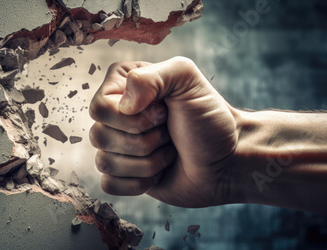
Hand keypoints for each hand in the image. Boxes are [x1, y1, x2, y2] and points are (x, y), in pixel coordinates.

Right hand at [89, 57, 239, 207]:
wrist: (227, 160)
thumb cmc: (210, 118)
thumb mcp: (187, 79)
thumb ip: (152, 76)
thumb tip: (123, 107)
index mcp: (122, 85)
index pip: (99, 107)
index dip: (133, 118)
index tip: (164, 113)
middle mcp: (115, 113)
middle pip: (99, 136)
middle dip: (143, 141)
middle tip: (169, 133)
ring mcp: (117, 144)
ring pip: (104, 162)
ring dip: (146, 163)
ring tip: (168, 152)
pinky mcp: (122, 173)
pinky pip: (109, 184)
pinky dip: (139, 183)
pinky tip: (159, 172)